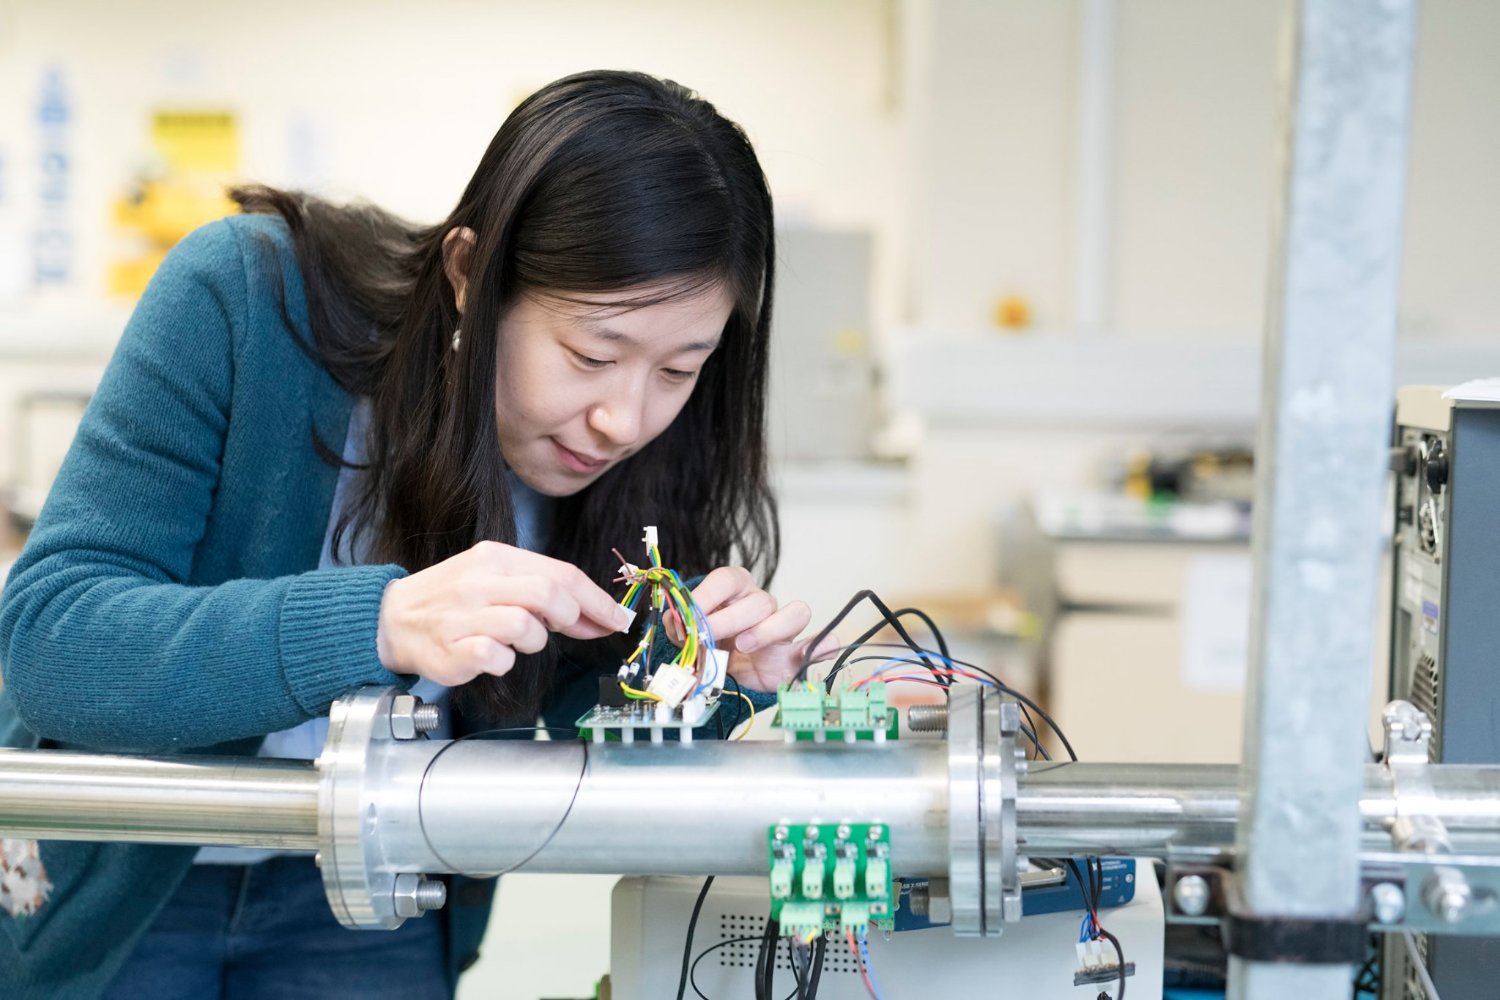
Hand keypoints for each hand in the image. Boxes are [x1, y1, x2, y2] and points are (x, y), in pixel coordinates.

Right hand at [376, 541, 632, 685]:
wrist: (391, 619)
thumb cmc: (453, 601)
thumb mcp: (496, 580)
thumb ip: (543, 593)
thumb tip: (597, 617)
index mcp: (496, 557)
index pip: (561, 573)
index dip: (597, 600)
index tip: (618, 619)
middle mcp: (479, 581)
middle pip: (549, 594)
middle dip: (570, 616)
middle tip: (565, 628)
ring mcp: (464, 615)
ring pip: (526, 627)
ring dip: (533, 641)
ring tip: (514, 641)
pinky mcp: (452, 649)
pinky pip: (497, 657)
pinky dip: (505, 662)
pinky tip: (491, 657)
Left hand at [687, 567, 838, 691]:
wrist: (724, 673)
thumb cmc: (710, 644)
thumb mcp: (689, 633)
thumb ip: (681, 626)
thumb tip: (676, 618)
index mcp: (735, 590)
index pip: (727, 578)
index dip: (708, 594)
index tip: (689, 614)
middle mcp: (761, 604)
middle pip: (758, 601)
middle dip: (730, 619)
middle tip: (708, 636)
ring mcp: (782, 627)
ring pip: (794, 613)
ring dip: (768, 630)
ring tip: (744, 646)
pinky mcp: (794, 654)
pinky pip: (818, 643)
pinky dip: (822, 645)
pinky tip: (820, 648)